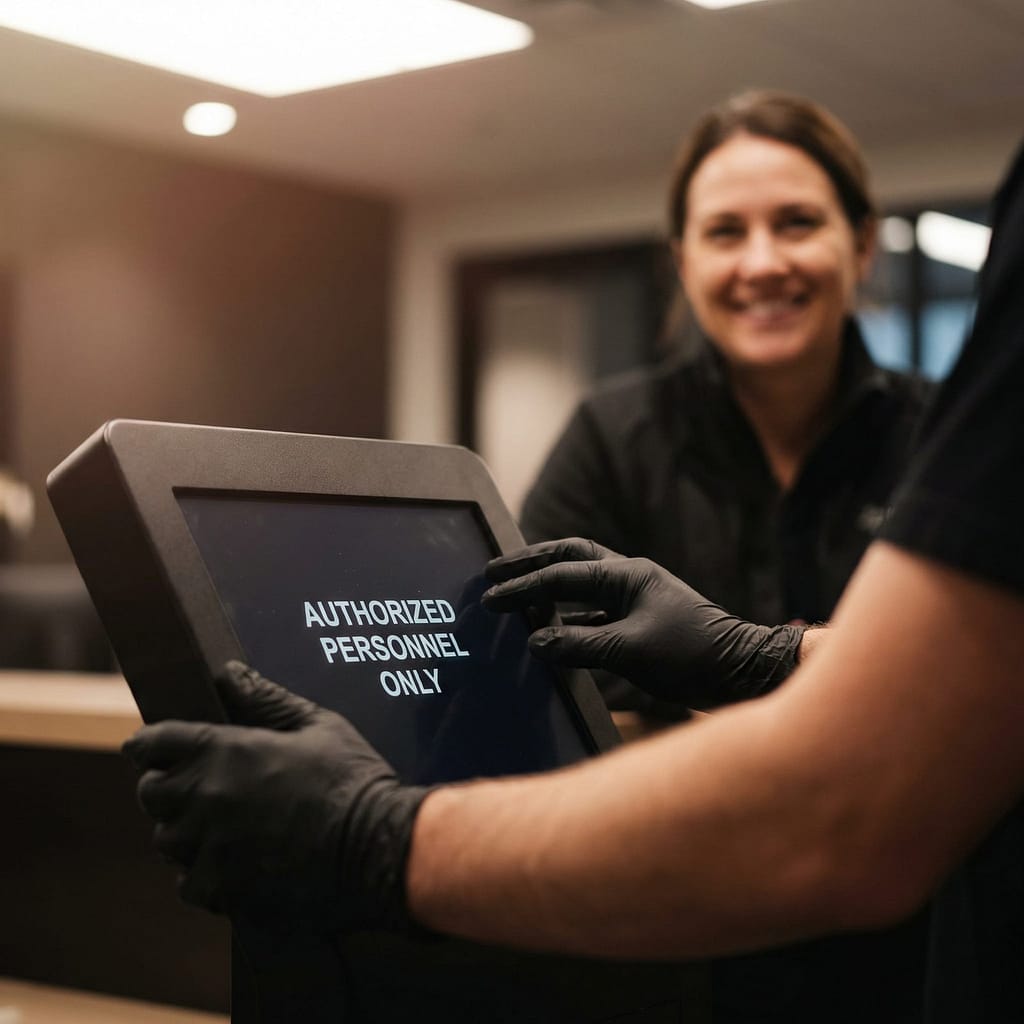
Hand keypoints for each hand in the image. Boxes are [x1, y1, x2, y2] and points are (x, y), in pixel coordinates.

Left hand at [122, 661, 429, 930]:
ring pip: (167, 841)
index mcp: (226, 751)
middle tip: (194, 786)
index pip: (156, 742)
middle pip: (151, 794)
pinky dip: (203, 871)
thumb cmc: (353, 780)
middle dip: (166, 787)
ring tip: (217, 826)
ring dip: (184, 830)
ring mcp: (211, 848)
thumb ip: (267, 699)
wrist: (377, 848)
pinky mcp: (223, 890)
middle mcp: (207, 799)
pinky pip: (188, 882)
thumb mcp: (318, 725)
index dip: (149, 743)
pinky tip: (232, 861)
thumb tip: (229, 675)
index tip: (148, 747)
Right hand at [483, 538, 803, 706]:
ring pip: (579, 586)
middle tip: (495, 571)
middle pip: (569, 558)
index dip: (523, 586)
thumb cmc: (693, 655)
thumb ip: (580, 646)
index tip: (490, 595)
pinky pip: (590, 616)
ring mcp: (633, 601)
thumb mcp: (632, 650)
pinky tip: (546, 634)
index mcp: (627, 575)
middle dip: (531, 563)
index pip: (562, 575)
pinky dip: (565, 621)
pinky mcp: (636, 626)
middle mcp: (628, 580)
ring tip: (513, 596)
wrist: (740, 672)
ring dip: (547, 589)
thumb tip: (535, 643)